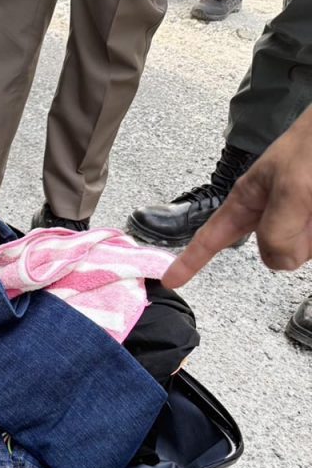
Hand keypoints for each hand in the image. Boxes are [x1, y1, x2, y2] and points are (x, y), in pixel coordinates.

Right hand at [162, 107, 311, 288]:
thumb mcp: (292, 187)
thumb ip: (278, 230)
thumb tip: (279, 261)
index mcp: (249, 199)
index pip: (211, 236)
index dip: (189, 260)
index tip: (169, 280)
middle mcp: (271, 212)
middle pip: (273, 252)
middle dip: (294, 241)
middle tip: (307, 210)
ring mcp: (298, 218)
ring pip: (303, 250)